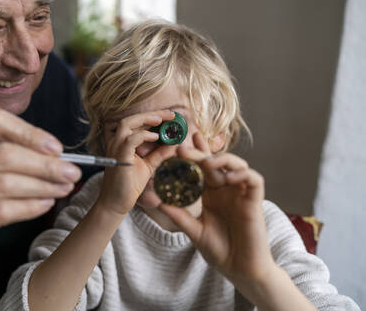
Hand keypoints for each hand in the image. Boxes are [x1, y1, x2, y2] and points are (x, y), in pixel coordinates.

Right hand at [0, 110, 81, 280]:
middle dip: (44, 164)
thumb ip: (11, 157)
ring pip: (3, 184)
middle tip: (72, 173)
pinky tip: (45, 205)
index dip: (30, 133)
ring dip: (41, 186)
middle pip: (3, 155)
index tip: (58, 149)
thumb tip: (58, 156)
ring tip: (63, 189)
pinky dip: (28, 207)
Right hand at [98, 110, 175, 214]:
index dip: (152, 116)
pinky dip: (144, 136)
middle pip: (131, 119)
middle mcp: (117, 142)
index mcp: (122, 143)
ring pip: (127, 124)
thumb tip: (175, 143)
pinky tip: (156, 137)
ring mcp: (116, 149)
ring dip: (146, 119)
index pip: (135, 123)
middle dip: (152, 114)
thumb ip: (159, 153)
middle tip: (170, 115)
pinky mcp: (119, 157)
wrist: (116, 203)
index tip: (170, 116)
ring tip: (162, 121)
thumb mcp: (149, 165)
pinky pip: (130, 140)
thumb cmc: (129, 184)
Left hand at [159, 132, 274, 283]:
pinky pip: (254, 180)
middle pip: (215, 163)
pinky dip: (243, 173)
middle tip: (182, 148)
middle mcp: (226, 190)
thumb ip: (179, 215)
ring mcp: (241, 194)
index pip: (202, 168)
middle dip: (200, 152)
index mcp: (212, 194)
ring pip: (238, 165)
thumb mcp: (194, 230)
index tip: (178, 145)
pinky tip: (228, 177)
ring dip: (222, 159)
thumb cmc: (219, 250)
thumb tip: (158, 201)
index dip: (194, 154)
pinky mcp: (255, 201)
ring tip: (206, 161)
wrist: (239, 269)